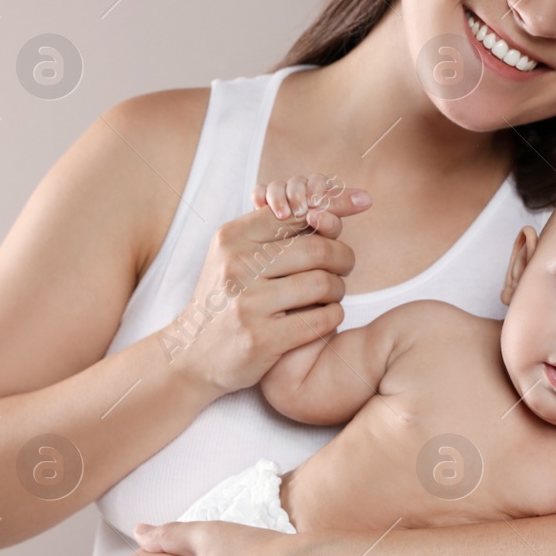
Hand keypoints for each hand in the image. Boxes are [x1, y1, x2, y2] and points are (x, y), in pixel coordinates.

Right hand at [168, 175, 370, 394]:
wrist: (192, 353)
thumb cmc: (226, 298)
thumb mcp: (235, 255)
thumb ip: (274, 230)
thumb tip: (327, 204)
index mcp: (232, 237)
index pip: (296, 211)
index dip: (335, 205)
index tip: (364, 202)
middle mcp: (237, 265)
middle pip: (318, 249)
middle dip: (343, 257)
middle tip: (343, 268)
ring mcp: (249, 303)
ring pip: (324, 283)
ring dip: (338, 290)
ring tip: (331, 294)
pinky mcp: (262, 338)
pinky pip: (321, 319)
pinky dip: (333, 316)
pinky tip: (325, 316)